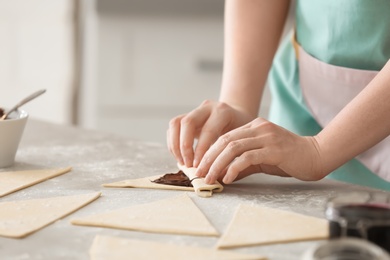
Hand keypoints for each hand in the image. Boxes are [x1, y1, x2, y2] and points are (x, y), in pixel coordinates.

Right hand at [167, 100, 253, 167]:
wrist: (238, 117)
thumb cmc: (241, 132)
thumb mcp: (241, 140)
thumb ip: (230, 153)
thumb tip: (217, 175)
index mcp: (223, 112)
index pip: (208, 130)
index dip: (201, 150)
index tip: (198, 167)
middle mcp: (207, 107)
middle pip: (187, 122)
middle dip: (184, 147)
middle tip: (188, 164)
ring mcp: (195, 110)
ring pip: (176, 123)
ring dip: (175, 145)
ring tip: (182, 162)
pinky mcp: (186, 116)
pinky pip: (173, 128)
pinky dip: (173, 143)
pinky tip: (180, 157)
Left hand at [195, 117, 324, 183]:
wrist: (316, 155)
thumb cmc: (288, 158)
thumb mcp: (261, 158)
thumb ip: (242, 163)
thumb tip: (221, 175)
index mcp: (254, 126)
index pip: (225, 137)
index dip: (209, 151)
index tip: (200, 166)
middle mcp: (259, 127)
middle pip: (225, 141)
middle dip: (209, 158)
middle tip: (199, 173)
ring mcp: (267, 137)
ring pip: (233, 148)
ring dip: (217, 164)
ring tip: (210, 178)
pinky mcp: (274, 149)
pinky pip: (247, 158)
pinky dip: (234, 168)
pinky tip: (227, 178)